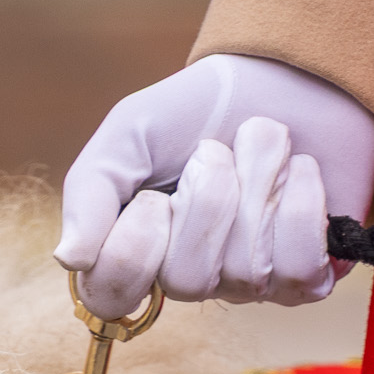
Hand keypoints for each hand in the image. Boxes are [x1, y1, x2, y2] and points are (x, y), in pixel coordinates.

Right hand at [54, 54, 373, 316]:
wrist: (280, 74)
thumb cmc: (197, 110)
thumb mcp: (128, 134)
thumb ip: (91, 191)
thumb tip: (69, 258)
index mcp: (133, 254)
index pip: (110, 299)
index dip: (133, 248)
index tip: (151, 195)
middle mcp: (188, 280)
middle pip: (187, 281)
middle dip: (209, 196)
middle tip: (213, 152)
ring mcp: (247, 285)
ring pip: (246, 270)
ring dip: (259, 183)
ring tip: (260, 149)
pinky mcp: (305, 276)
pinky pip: (299, 268)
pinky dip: (302, 201)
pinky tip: (298, 173)